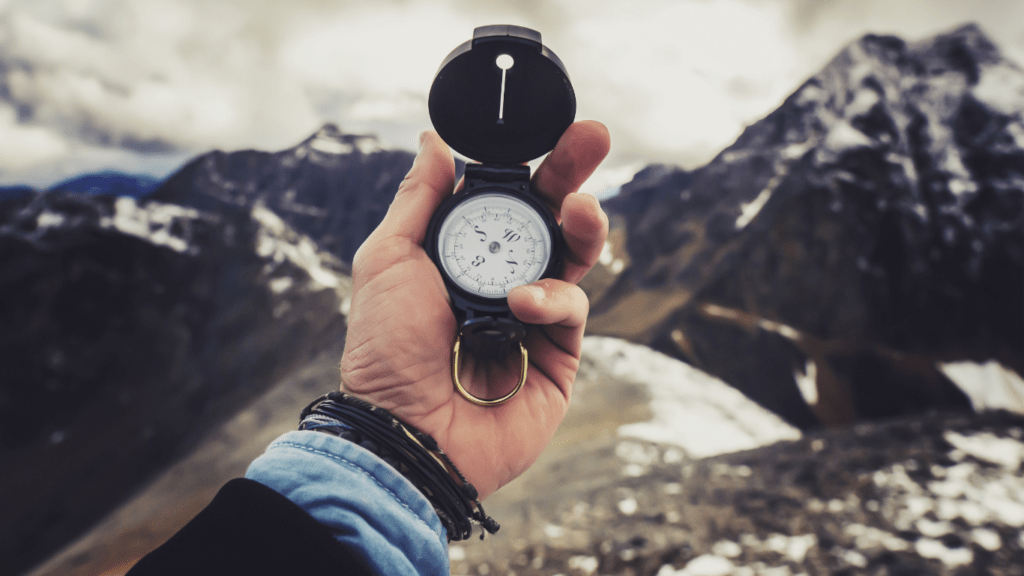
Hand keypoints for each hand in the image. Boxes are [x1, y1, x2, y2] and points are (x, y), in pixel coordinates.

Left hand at [340, 121, 609, 498]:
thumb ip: (420, 198)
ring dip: (582, 226)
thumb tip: (433, 142)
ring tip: (580, 208)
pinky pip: (571, 310)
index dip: (529, 164)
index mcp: (461, 255)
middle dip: (573, 174)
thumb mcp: (388, 258)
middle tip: (592, 136)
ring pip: (573, 258)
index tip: (550, 131)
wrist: (404, 430)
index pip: (504, 198)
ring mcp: (532, 318)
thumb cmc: (385, 349)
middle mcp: (500, 281)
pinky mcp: (557, 355)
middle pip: (548, 218)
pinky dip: (551, 299)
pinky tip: (524, 304)